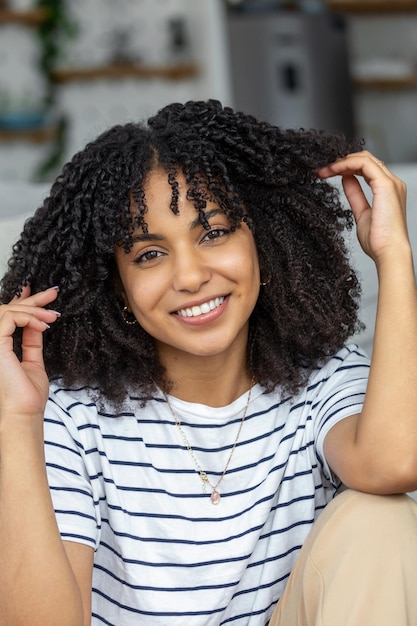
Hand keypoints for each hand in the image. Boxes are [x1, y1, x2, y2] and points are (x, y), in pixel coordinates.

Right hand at [0, 285, 59, 421]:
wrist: (24, 413)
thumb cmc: (27, 396)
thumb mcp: (32, 360)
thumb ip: (31, 341)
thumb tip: (38, 324)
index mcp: (0, 347)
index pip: (9, 317)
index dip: (25, 302)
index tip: (44, 295)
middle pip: (8, 310)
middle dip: (33, 299)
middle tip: (53, 293)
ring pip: (7, 311)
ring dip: (34, 310)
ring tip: (53, 316)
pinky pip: (8, 319)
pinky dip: (28, 318)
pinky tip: (43, 325)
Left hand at [317, 151, 407, 264]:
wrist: (389, 252)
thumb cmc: (379, 241)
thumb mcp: (361, 213)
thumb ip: (355, 195)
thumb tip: (346, 180)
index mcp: (387, 190)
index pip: (367, 168)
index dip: (346, 167)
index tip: (327, 173)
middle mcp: (392, 183)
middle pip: (366, 159)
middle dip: (342, 161)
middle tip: (323, 169)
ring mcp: (390, 183)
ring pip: (365, 158)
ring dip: (342, 161)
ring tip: (325, 169)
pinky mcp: (385, 185)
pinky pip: (364, 164)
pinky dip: (346, 164)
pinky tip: (334, 170)